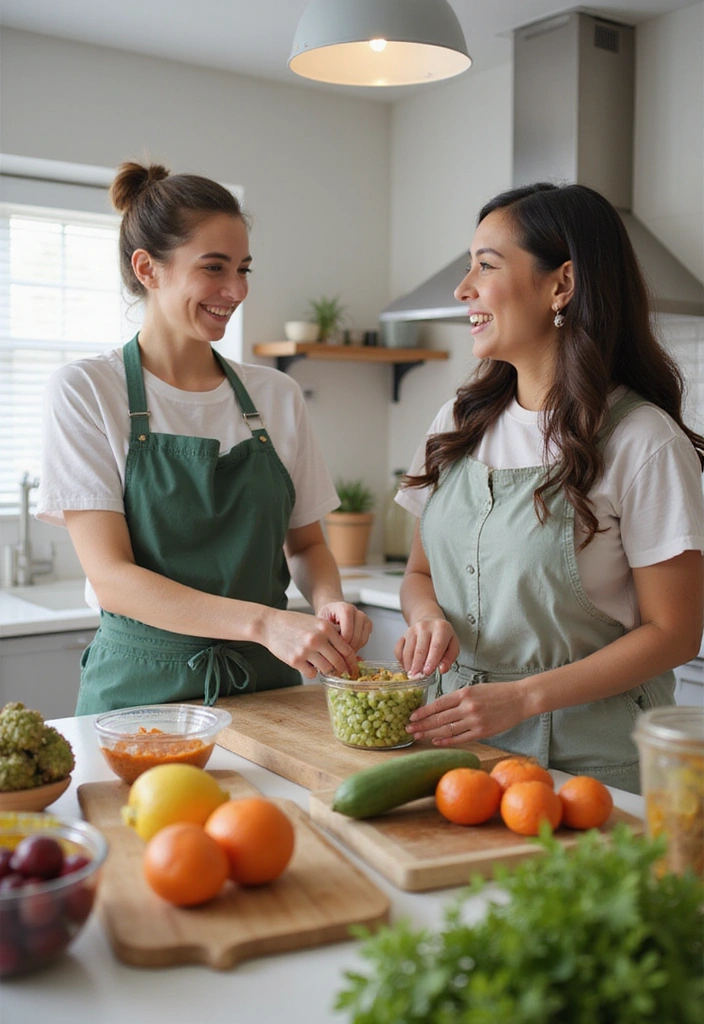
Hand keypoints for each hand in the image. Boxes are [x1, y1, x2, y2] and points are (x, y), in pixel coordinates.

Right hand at [261, 608, 360, 679]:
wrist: (270, 624)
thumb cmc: (294, 623)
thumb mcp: (316, 622)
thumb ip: (332, 633)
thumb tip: (348, 650)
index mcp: (326, 627)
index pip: (346, 649)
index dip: (352, 662)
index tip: (354, 668)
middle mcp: (318, 639)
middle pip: (338, 662)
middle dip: (342, 670)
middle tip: (343, 673)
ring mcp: (306, 650)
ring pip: (327, 670)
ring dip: (327, 671)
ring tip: (323, 666)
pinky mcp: (295, 660)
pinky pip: (311, 674)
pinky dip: (312, 672)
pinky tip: (308, 665)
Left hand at [316, 601, 372, 652]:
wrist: (332, 610)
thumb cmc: (326, 616)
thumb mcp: (321, 622)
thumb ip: (328, 632)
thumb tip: (333, 646)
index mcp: (345, 609)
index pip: (347, 632)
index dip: (341, 643)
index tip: (334, 648)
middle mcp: (357, 612)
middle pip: (356, 637)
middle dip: (347, 648)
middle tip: (339, 653)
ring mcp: (364, 617)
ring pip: (362, 639)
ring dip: (353, 648)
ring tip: (343, 651)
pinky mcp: (368, 623)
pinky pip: (365, 639)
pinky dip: (358, 646)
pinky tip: (349, 646)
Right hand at [394, 617, 459, 678]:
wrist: (430, 622)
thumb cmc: (442, 636)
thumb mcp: (453, 645)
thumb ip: (450, 658)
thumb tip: (442, 669)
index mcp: (441, 628)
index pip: (436, 646)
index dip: (431, 661)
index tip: (427, 672)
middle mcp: (425, 627)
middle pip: (420, 649)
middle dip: (418, 666)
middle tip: (417, 677)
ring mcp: (412, 630)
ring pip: (408, 650)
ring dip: (409, 665)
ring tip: (413, 675)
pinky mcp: (403, 635)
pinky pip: (399, 649)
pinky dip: (401, 660)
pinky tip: (407, 667)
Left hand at [405, 680, 529, 744]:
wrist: (520, 699)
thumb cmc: (497, 693)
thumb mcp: (476, 689)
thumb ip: (458, 698)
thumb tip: (439, 708)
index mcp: (465, 693)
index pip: (438, 704)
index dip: (423, 711)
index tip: (412, 716)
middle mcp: (468, 707)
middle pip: (439, 718)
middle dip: (422, 724)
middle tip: (408, 729)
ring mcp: (475, 720)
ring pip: (447, 729)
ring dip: (430, 733)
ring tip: (418, 736)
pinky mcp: (483, 732)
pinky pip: (461, 738)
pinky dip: (447, 741)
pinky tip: (436, 742)